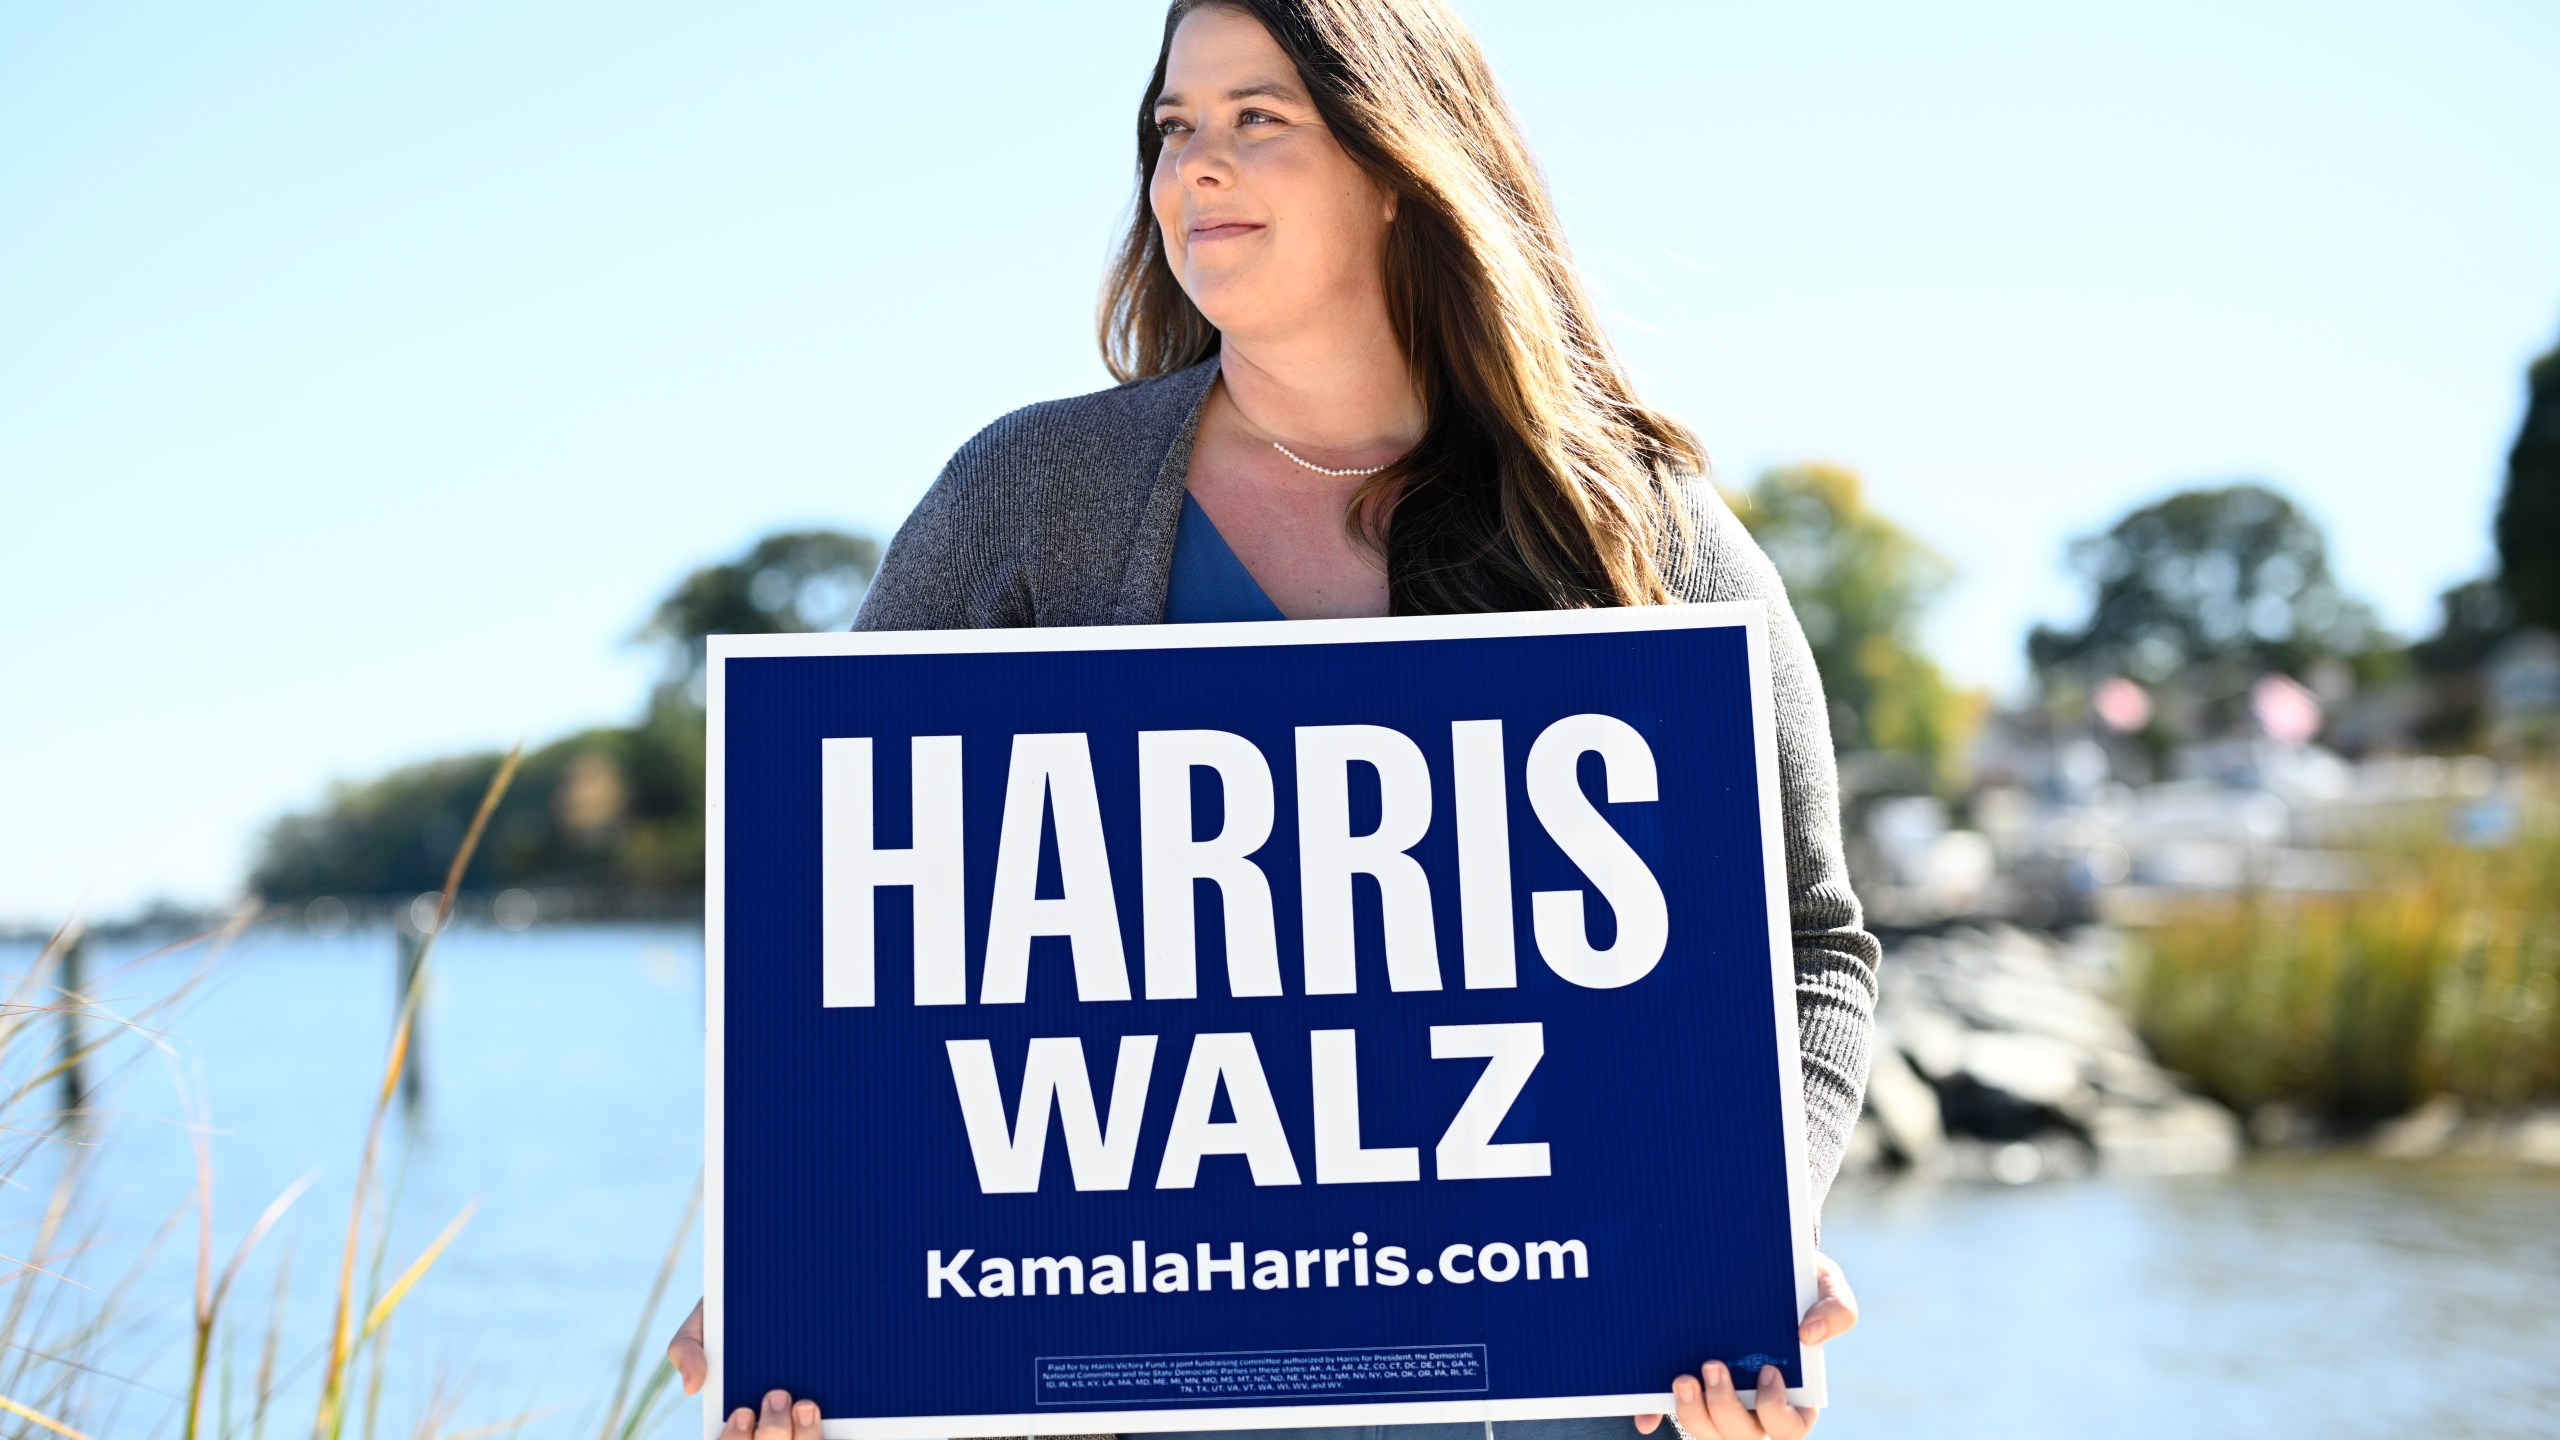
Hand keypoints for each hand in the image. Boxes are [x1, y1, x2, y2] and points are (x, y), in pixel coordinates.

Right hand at [669, 1301, 825, 1434]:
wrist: (787, 1286)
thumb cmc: (738, 1312)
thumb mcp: (706, 1321)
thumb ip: (687, 1347)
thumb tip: (692, 1385)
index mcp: (736, 1420)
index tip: (743, 1412)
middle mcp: (770, 1429)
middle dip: (773, 1432)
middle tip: (777, 1397)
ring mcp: (804, 1429)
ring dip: (805, 1437)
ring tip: (806, 1406)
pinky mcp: (842, 1422)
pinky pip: (840, 1438)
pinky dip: (835, 1432)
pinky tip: (838, 1414)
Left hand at [1633, 1250, 1857, 1438]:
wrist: (1755, 1264)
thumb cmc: (1798, 1285)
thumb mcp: (1827, 1287)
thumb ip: (1836, 1310)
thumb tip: (1809, 1336)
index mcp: (1793, 1395)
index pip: (1789, 1427)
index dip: (1776, 1411)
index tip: (1768, 1373)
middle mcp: (1754, 1407)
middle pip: (1742, 1434)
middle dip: (1725, 1406)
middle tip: (1713, 1364)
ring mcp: (1718, 1401)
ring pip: (1707, 1431)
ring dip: (1693, 1413)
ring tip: (1682, 1378)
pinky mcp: (1687, 1388)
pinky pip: (1666, 1414)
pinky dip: (1653, 1415)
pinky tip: (1645, 1414)